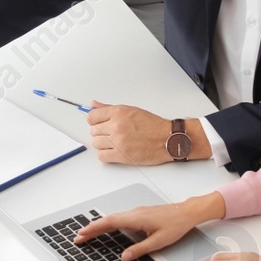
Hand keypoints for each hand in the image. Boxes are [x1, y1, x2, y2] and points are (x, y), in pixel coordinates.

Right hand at [74, 193, 223, 260]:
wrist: (187, 212)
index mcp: (135, 218)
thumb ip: (140, 249)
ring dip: (99, 226)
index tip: (82, 234)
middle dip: (91, 229)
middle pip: (107, 220)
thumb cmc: (175, 224)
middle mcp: (133, 213)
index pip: (109, 223)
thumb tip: (124, 257)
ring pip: (112, 218)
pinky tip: (106, 229)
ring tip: (88, 234)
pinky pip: (119, 218)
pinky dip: (108, 223)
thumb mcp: (158, 241)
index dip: (94, 229)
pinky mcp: (139, 214)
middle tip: (78, 237)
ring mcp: (135, 212)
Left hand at [86, 103, 209, 164]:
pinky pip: (101, 157)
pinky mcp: (121, 155)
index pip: (92, 116)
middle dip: (101, 133)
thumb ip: (109, 108)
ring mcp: (118, 141)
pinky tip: (114, 151)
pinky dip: (106, 155)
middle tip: (111, 134)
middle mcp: (117, 125)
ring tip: (115, 143)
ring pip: (96, 144)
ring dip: (103, 144)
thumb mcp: (131, 110)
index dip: (95, 121)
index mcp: (118, 112)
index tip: (99, 124)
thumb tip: (93, 104)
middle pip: (93, 131)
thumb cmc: (153, 126)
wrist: (168, 139)